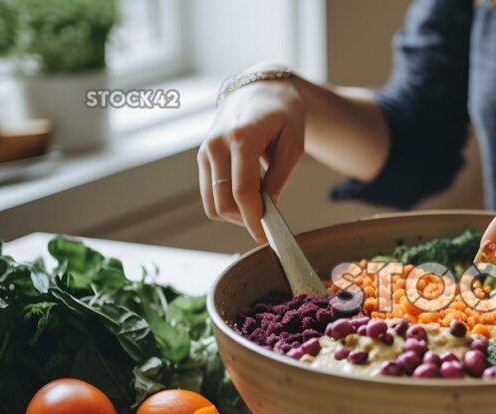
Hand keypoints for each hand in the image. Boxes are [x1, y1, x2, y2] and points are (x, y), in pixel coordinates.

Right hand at [198, 72, 306, 242]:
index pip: (242, 190)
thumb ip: (279, 178)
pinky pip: (210, 194)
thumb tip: (268, 210)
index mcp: (242, 137)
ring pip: (212, 203)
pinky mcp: (202, 158)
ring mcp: (205, 151)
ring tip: (260, 207)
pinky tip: (248, 196)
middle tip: (268, 225)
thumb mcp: (293, 145)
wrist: (261, 93)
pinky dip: (227, 204)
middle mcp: (217, 144)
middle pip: (223, 202)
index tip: (267, 237)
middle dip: (245, 221)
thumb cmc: (283, 116)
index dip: (254, 219)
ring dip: (235, 216)